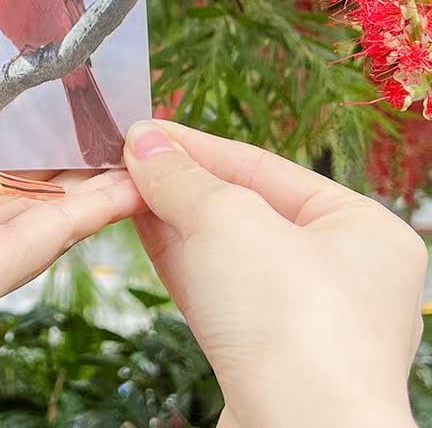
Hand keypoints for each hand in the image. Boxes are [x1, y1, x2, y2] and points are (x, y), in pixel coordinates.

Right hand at [124, 120, 425, 427]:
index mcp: (361, 230)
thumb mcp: (228, 218)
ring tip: (124, 182)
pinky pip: (214, 288)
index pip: (265, 167)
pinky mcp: (261, 353)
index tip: (147, 130)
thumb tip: (142, 140)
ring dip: (171, 216)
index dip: (199, 145)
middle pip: (242, 207)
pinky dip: (176, 255)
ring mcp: (300, 317)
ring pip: (223, 250)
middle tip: (128, 156)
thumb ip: (182, 176)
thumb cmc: (290, 317)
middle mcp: (339, 273)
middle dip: (182, 181)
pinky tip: (139, 223)